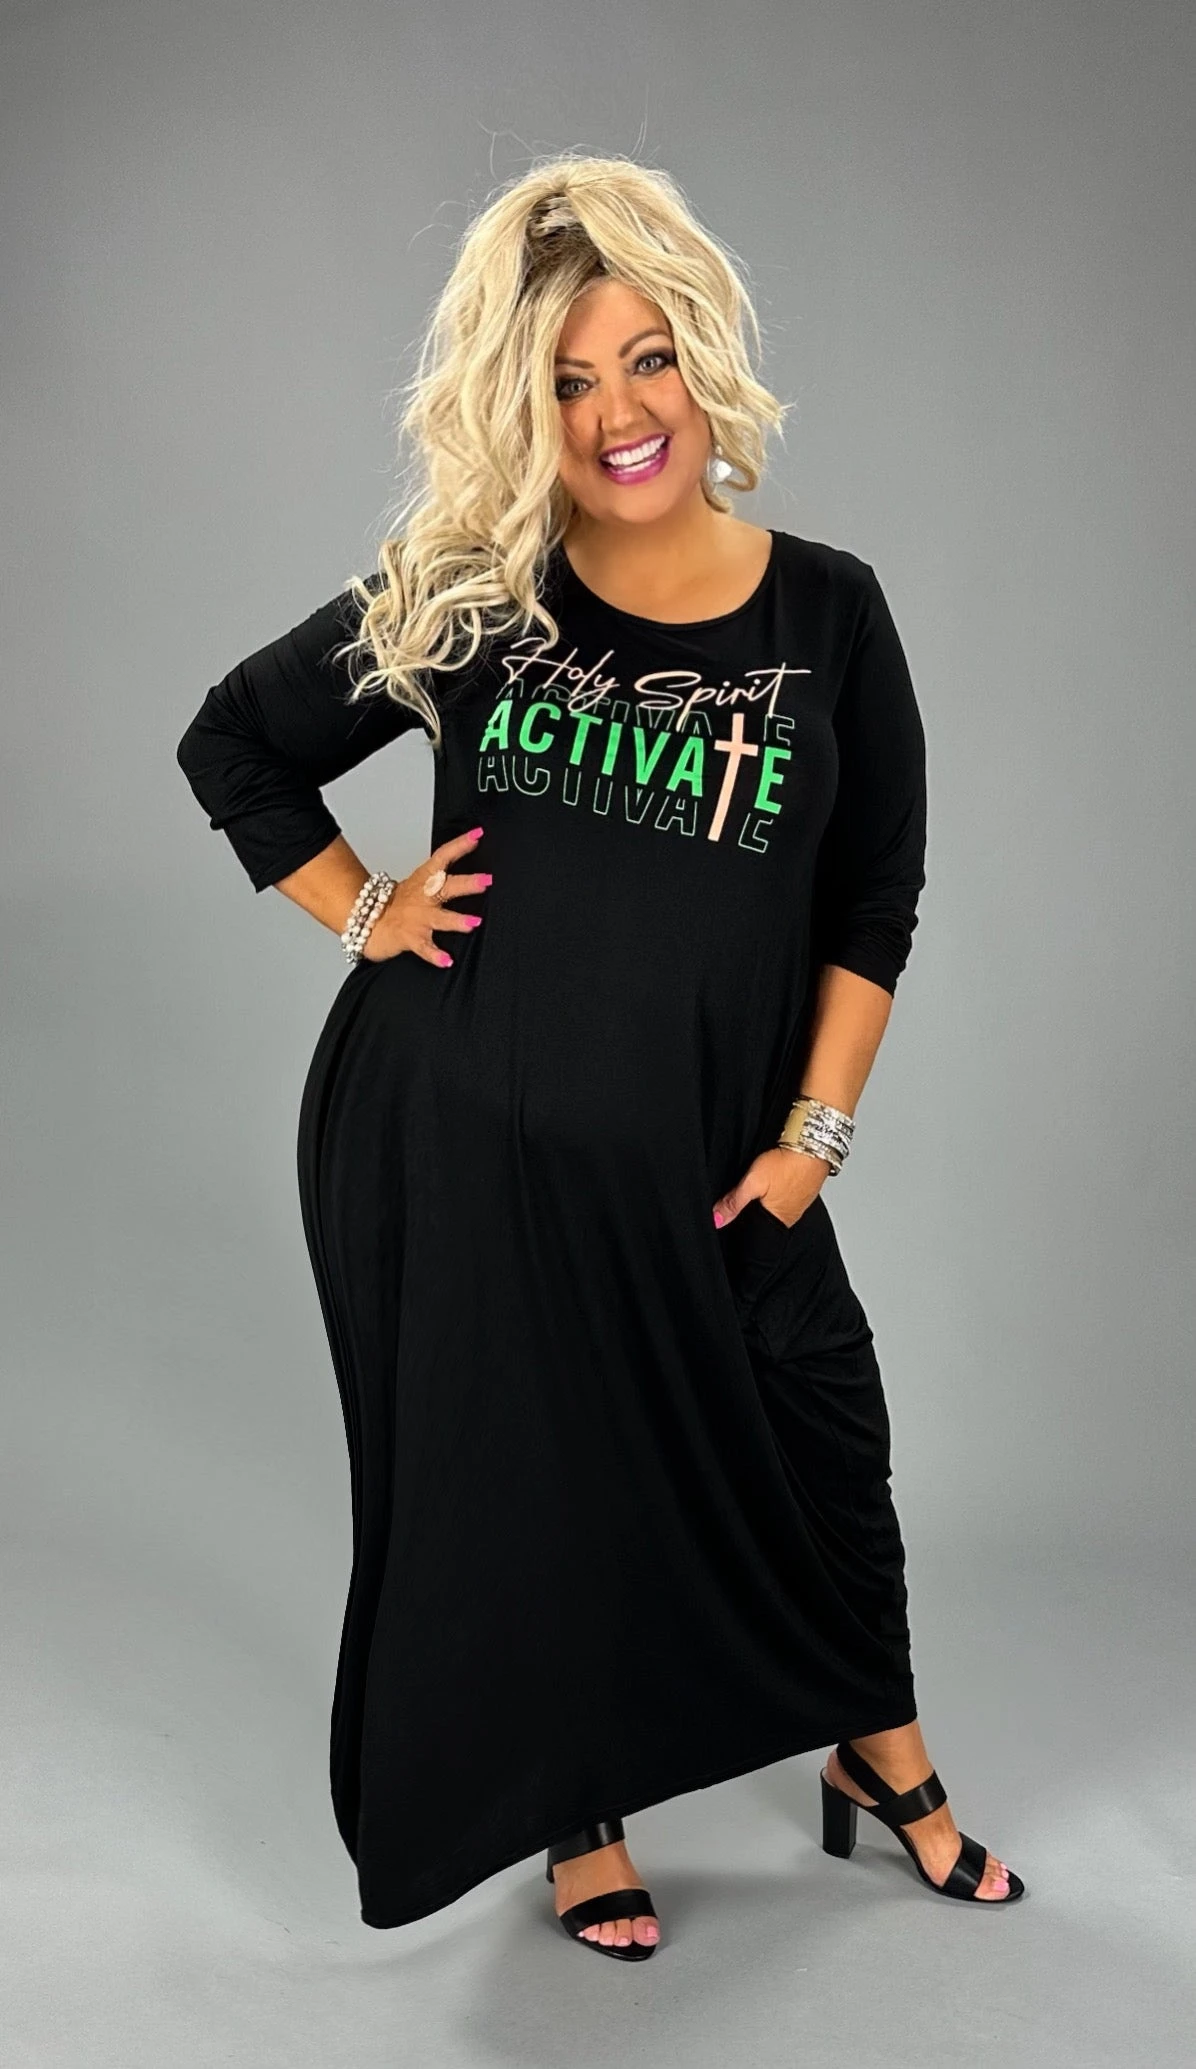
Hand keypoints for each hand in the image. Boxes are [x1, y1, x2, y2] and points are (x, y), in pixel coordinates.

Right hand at [360, 828, 489, 965]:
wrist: (366, 921)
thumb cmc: (397, 904)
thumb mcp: (418, 884)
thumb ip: (440, 877)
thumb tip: (470, 870)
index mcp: (424, 880)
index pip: (442, 857)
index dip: (459, 845)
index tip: (478, 835)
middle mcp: (422, 897)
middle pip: (444, 886)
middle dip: (466, 883)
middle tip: (486, 880)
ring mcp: (417, 918)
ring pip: (439, 918)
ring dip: (456, 921)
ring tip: (474, 923)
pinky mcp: (411, 938)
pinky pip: (424, 948)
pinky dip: (435, 955)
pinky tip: (447, 961)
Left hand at [713, 1146, 829, 1229]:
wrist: (814, 1146)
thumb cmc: (787, 1163)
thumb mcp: (753, 1182)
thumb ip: (734, 1202)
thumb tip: (717, 1220)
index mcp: (778, 1220)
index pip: (756, 1234)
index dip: (743, 1225)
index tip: (736, 1214)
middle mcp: (791, 1216)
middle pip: (766, 1220)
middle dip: (754, 1212)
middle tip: (749, 1195)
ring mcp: (801, 1204)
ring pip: (778, 1208)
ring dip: (768, 1200)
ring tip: (763, 1186)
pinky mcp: (806, 1191)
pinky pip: (789, 1197)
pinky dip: (780, 1191)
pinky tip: (777, 1181)